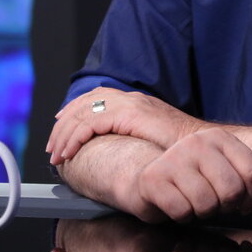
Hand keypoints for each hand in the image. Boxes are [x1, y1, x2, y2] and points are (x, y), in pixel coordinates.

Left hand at [47, 87, 206, 165]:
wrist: (199, 147)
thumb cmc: (178, 150)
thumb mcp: (152, 138)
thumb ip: (133, 136)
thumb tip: (116, 149)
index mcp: (135, 101)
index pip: (96, 97)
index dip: (74, 110)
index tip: (60, 125)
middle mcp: (130, 98)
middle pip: (85, 103)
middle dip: (64, 124)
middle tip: (52, 146)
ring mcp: (130, 104)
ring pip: (83, 113)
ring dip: (65, 134)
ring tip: (56, 154)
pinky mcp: (129, 115)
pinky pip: (91, 123)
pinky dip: (75, 138)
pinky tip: (69, 153)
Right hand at [126, 128, 251, 222]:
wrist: (145, 179)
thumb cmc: (194, 180)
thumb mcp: (230, 177)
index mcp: (220, 137)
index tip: (242, 204)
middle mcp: (197, 142)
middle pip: (232, 190)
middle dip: (225, 206)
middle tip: (213, 203)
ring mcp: (174, 158)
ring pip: (208, 204)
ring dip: (202, 212)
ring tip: (193, 202)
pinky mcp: (154, 179)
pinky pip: (183, 211)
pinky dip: (182, 216)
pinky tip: (176, 205)